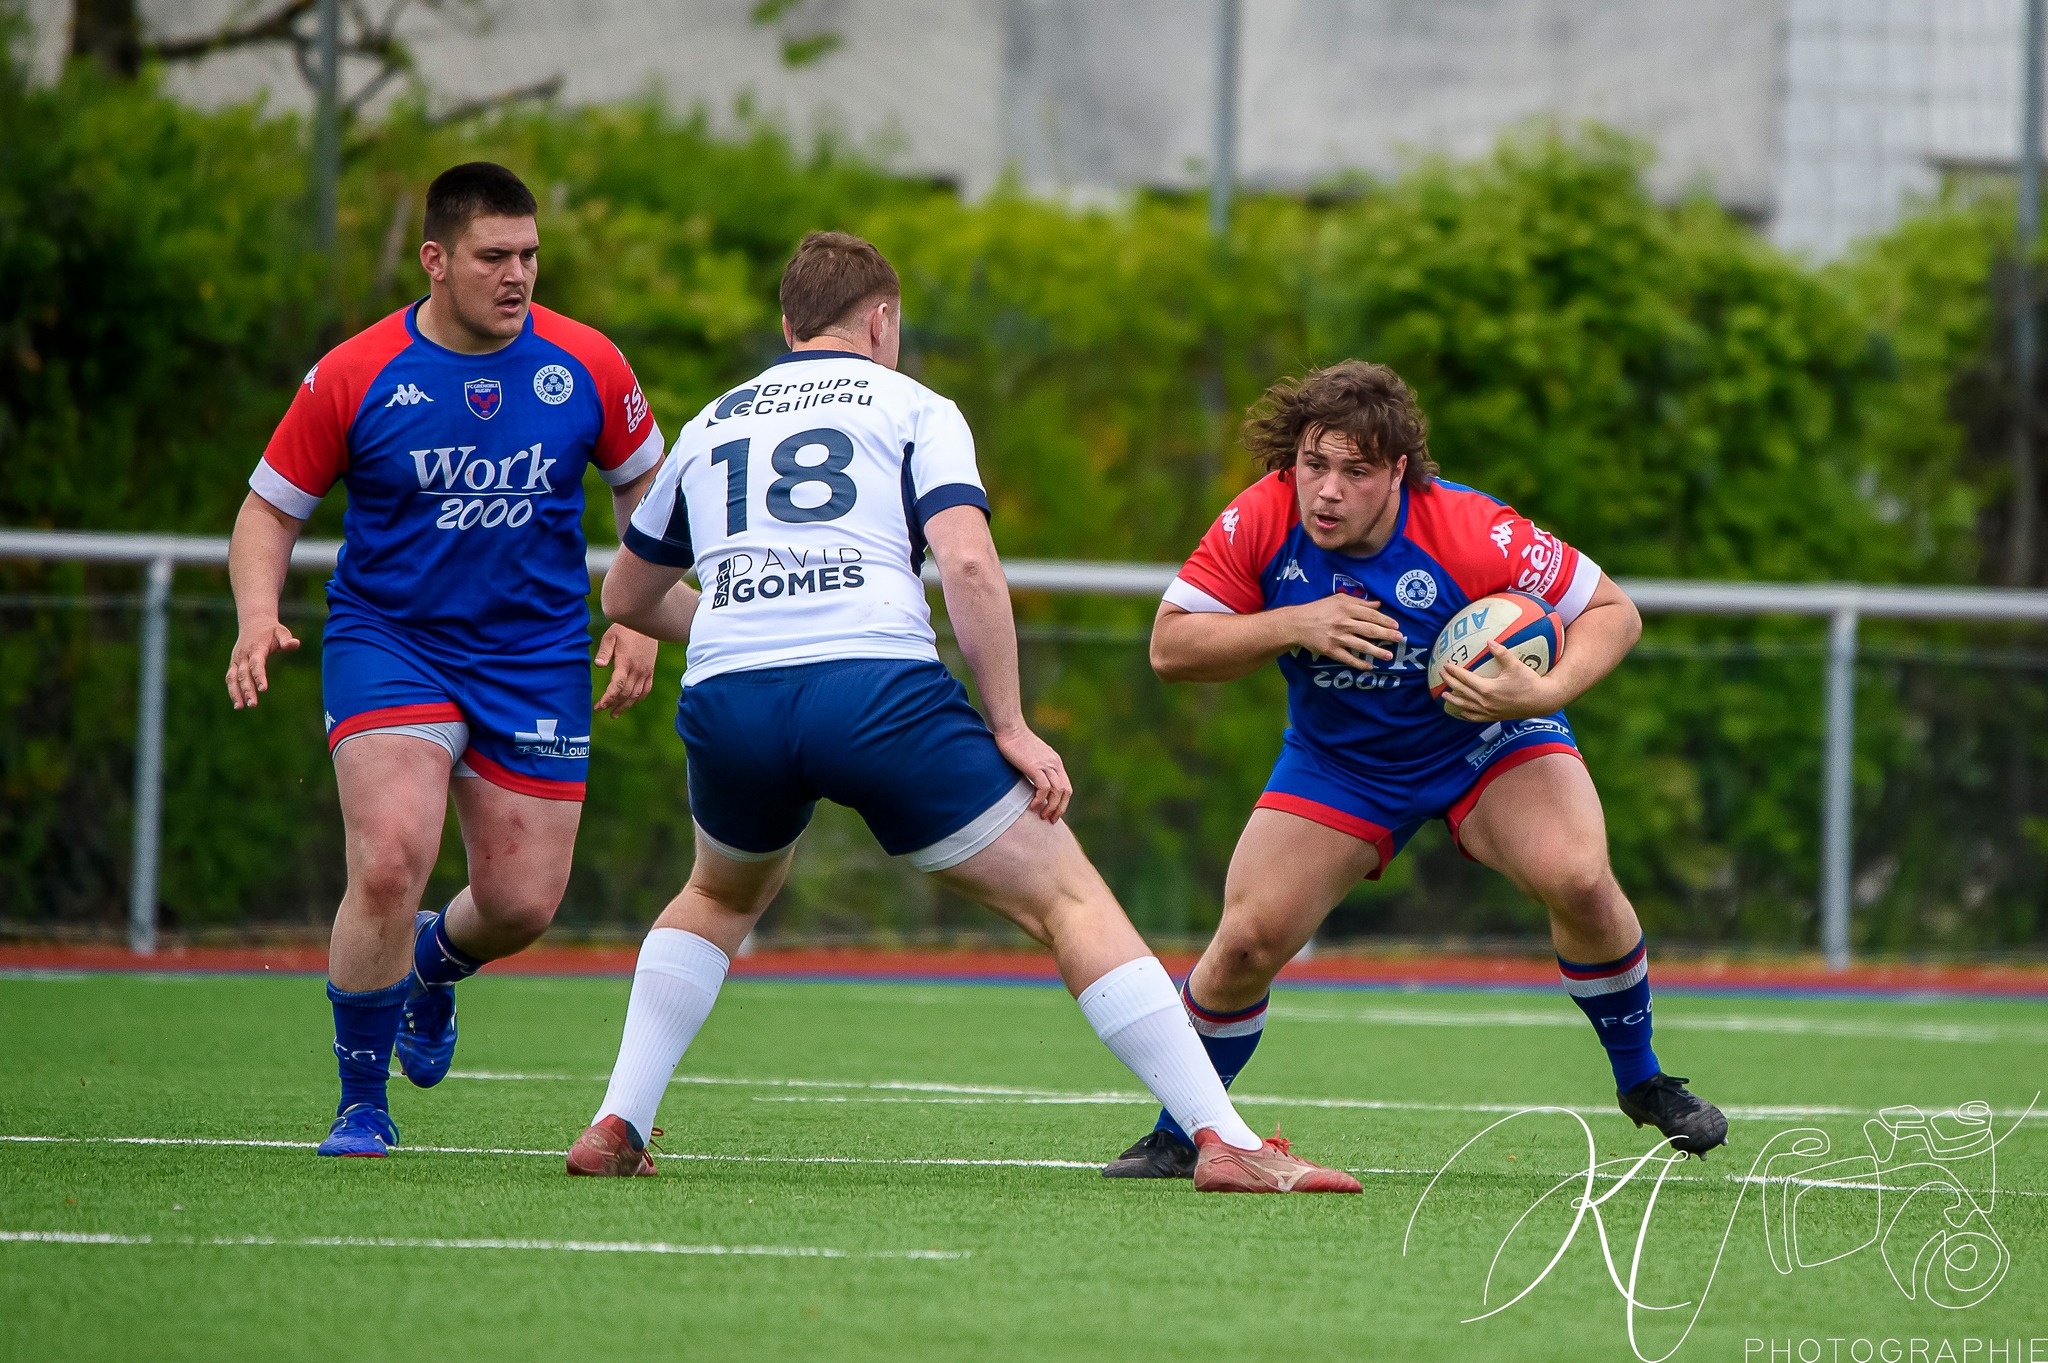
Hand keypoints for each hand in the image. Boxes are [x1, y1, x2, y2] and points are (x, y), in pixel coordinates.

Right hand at [225, 620, 299, 708]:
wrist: (254, 623)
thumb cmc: (271, 630)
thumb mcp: (281, 632)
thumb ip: (287, 640)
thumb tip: (295, 644)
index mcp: (256, 648)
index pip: (256, 664)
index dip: (259, 676)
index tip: (263, 689)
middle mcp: (243, 655)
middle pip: (244, 674)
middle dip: (247, 690)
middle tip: (253, 704)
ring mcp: (236, 660)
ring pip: (233, 678)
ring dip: (235, 693)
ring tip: (240, 707)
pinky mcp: (234, 664)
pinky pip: (230, 678)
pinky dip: (232, 690)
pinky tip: (238, 703)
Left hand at [593, 624, 657, 716]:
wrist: (645, 625)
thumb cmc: (625, 630)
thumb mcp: (610, 637)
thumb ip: (604, 652)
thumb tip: (598, 664)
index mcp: (626, 663)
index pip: (618, 686)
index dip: (609, 698)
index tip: (600, 705)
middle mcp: (637, 670)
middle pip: (626, 693)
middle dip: (613, 704)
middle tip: (600, 709)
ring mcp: (645, 672)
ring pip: (636, 695)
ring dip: (625, 706)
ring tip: (614, 714)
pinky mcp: (650, 671)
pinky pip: (646, 690)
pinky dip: (638, 699)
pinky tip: (630, 704)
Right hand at [993, 723, 1072, 822]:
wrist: (1010, 728)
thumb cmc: (1016, 742)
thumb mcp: (1033, 756)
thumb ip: (1037, 768)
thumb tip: (1034, 782)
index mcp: (1055, 762)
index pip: (1066, 787)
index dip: (1062, 803)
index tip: (1053, 813)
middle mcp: (1054, 763)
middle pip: (1066, 791)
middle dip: (1060, 808)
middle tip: (1050, 820)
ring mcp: (1046, 765)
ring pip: (1057, 791)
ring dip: (1051, 807)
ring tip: (1041, 816)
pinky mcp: (1035, 766)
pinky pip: (1043, 788)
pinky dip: (1039, 800)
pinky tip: (1031, 806)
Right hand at [1285, 594, 1403, 669]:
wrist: (1297, 623)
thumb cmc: (1319, 609)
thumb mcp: (1338, 600)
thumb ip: (1359, 602)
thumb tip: (1378, 604)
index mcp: (1346, 609)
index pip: (1371, 615)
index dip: (1385, 620)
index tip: (1396, 625)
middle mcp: (1343, 623)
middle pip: (1369, 630)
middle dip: (1386, 635)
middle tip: (1399, 639)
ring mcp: (1337, 638)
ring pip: (1361, 646)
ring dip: (1377, 651)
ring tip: (1389, 656)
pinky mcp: (1330, 650)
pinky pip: (1348, 658)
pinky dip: (1359, 664)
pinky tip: (1370, 667)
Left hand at [1440, 641, 1563, 721]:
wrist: (1542, 701)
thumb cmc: (1529, 682)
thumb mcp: (1515, 665)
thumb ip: (1501, 653)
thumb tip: (1489, 641)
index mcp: (1488, 689)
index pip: (1466, 679)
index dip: (1454, 672)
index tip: (1446, 665)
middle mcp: (1485, 702)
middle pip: (1462, 691)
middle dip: (1450, 682)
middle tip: (1441, 674)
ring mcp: (1489, 711)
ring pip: (1466, 706)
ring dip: (1454, 700)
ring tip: (1444, 695)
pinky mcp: (1494, 717)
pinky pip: (1476, 717)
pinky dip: (1466, 714)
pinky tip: (1461, 712)